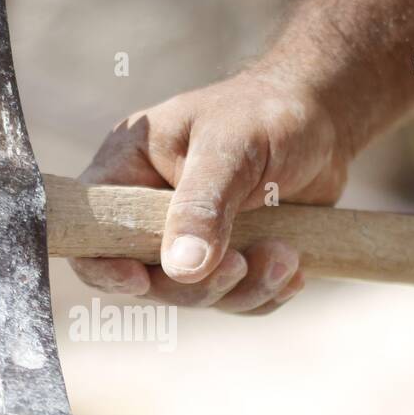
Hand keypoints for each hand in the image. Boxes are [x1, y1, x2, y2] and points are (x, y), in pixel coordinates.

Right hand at [70, 69, 350, 313]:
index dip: (105, 266)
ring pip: (195, 296)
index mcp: (128, 171)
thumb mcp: (231, 148)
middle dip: (196, 286)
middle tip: (243, 262)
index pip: (92, 232)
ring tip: (286, 256)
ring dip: (243, 290)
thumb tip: (181, 269)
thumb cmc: (266, 114)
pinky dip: (265, 293)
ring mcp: (188, 242)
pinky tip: (293, 266)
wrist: (321, 118)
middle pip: (147, 281)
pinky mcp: (227, 259)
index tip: (141, 279)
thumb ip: (202, 206)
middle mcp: (149, 213)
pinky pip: (235, 300)